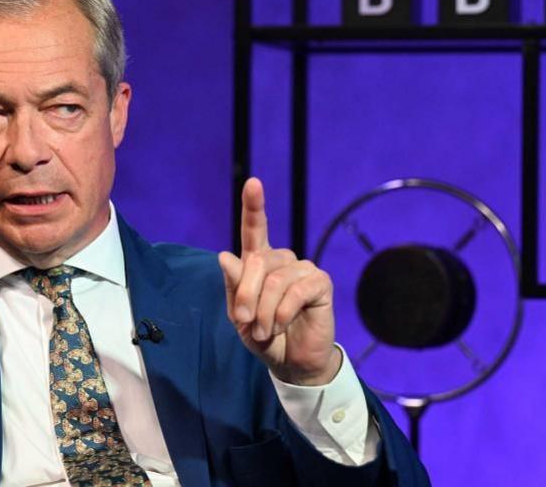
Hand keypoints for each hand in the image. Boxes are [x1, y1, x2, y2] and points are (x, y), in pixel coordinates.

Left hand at [218, 178, 340, 385]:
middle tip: (245, 323)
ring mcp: (303, 269)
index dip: (254, 206)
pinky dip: (281, 312)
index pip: (254, 229)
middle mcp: (282, 260)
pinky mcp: (320, 283)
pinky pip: (295, 291)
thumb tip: (225, 255)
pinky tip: (281, 325)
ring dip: (264, 311)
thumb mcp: (240, 315)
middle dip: (246, 295)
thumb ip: (234, 287)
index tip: (253, 183)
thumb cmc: (263, 336)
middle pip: (257, 261)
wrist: (291, 363)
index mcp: (259, 263)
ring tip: (264, 331)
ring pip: (275, 279)